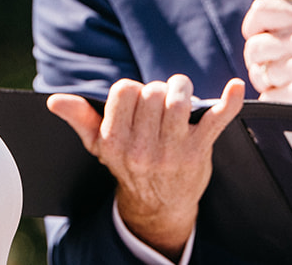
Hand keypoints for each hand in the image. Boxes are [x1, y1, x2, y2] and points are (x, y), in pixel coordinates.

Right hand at [48, 75, 243, 258]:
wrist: (159, 204)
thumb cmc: (129, 164)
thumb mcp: (100, 146)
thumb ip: (80, 119)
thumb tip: (56, 101)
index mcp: (116, 142)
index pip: (124, 91)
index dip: (133, 91)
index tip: (137, 103)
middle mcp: (143, 148)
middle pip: (153, 92)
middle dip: (157, 91)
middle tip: (159, 105)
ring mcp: (173, 149)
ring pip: (178, 98)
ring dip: (180, 90)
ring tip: (178, 98)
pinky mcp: (199, 149)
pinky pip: (217, 118)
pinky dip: (229, 101)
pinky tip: (235, 87)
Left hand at [241, 0, 291, 119]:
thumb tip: (259, 23)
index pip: (260, 11)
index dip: (253, 27)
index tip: (259, 38)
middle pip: (254, 46)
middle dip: (258, 62)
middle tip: (275, 70)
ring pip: (259, 74)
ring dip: (269, 84)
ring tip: (290, 85)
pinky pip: (266, 98)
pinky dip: (275, 102)